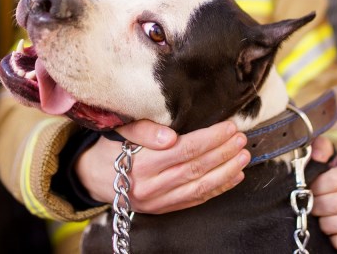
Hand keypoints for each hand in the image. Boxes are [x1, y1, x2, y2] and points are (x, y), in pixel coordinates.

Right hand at [75, 120, 249, 213]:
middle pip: (196, 168)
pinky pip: (195, 200)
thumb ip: (144, 129)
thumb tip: (171, 135)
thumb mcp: (121, 130)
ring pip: (200, 187)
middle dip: (224, 153)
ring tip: (244, 156)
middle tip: (242, 139)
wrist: (93, 178)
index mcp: (142, 163)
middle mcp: (152, 186)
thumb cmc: (111, 148)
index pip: (185, 149)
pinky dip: (218, 189)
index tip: (230, 127)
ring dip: (226, 172)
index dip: (211, 139)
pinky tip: (233, 177)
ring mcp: (158, 201)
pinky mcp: (163, 209)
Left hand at [310, 136, 336, 252]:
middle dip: (318, 206)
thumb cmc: (324, 179)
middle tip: (310, 206)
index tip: (308, 188)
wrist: (333, 199)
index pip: (336, 179)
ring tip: (319, 220)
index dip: (317, 186)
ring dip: (327, 224)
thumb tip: (316, 153)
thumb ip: (319, 148)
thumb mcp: (321, 159)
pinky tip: (329, 236)